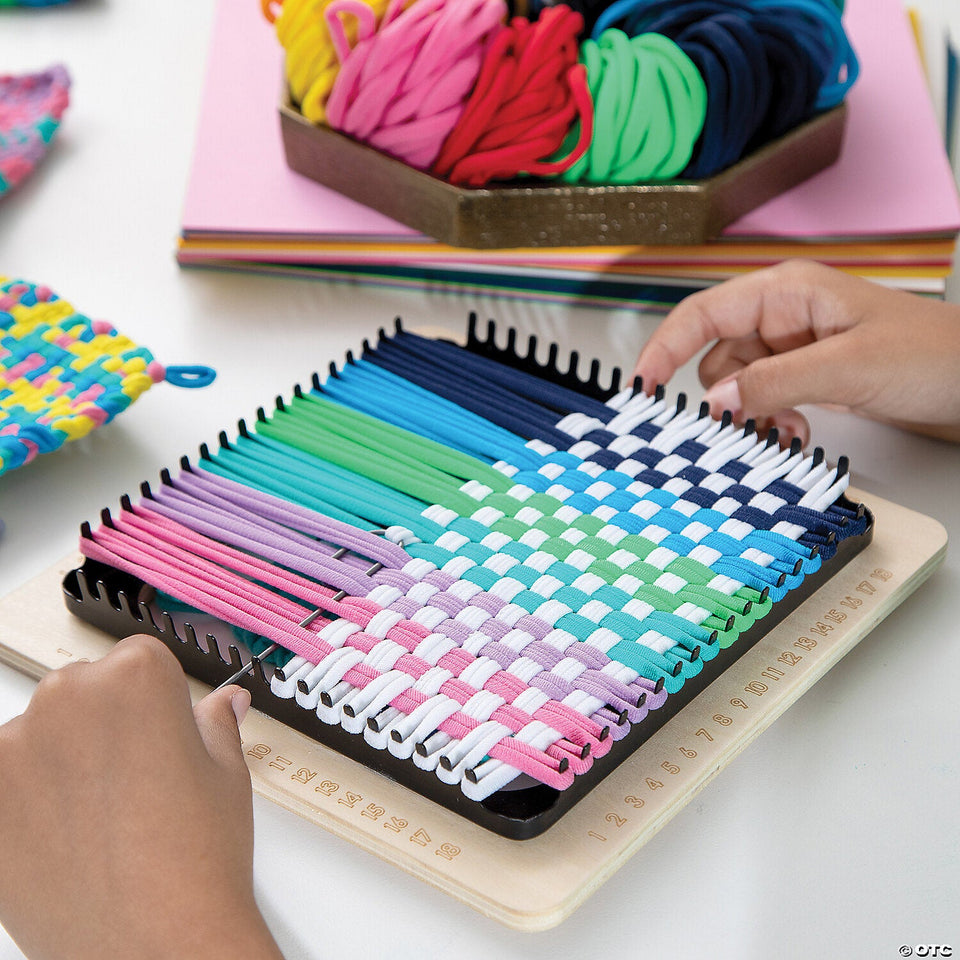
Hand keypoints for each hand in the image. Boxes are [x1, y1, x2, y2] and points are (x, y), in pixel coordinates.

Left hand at [0, 635, 284, 959]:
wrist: (153, 946)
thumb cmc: (197, 859)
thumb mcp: (227, 773)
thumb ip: (216, 722)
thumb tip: (223, 704)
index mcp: (134, 676)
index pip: (139, 659)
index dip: (157, 700)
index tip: (163, 731)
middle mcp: (67, 698)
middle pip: (85, 691)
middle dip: (107, 725)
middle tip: (138, 779)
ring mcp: (14, 749)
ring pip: (42, 735)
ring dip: (64, 760)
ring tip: (101, 818)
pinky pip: (9, 780)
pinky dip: (29, 799)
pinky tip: (66, 837)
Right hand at [633, 259, 959, 445]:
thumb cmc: (931, 355)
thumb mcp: (848, 367)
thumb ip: (774, 383)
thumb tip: (715, 402)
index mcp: (786, 292)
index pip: (703, 314)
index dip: (665, 347)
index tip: (641, 385)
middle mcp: (782, 316)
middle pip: (714, 356)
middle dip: (720, 395)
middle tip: (734, 426)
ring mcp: (792, 348)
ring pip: (736, 385)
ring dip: (750, 414)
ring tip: (785, 430)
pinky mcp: (805, 377)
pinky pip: (762, 401)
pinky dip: (769, 421)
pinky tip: (796, 432)